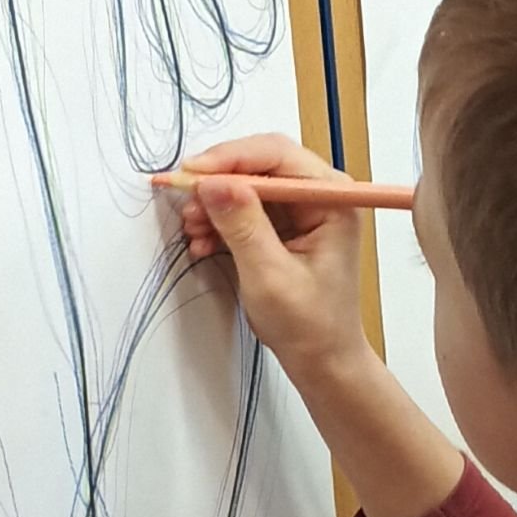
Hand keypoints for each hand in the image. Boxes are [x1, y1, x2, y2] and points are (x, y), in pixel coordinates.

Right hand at [171, 131, 368, 386]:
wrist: (322, 360)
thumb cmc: (310, 325)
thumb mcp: (270, 275)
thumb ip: (242, 226)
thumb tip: (212, 183)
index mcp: (332, 200)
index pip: (278, 155)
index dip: (231, 158)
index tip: (193, 173)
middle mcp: (319, 196)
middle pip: (260, 164)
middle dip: (219, 180)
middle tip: (184, 196)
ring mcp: (301, 211)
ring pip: (247, 185)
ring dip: (214, 203)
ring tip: (192, 228)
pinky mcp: (283, 226)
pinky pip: (244, 208)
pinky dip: (220, 221)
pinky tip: (202, 241)